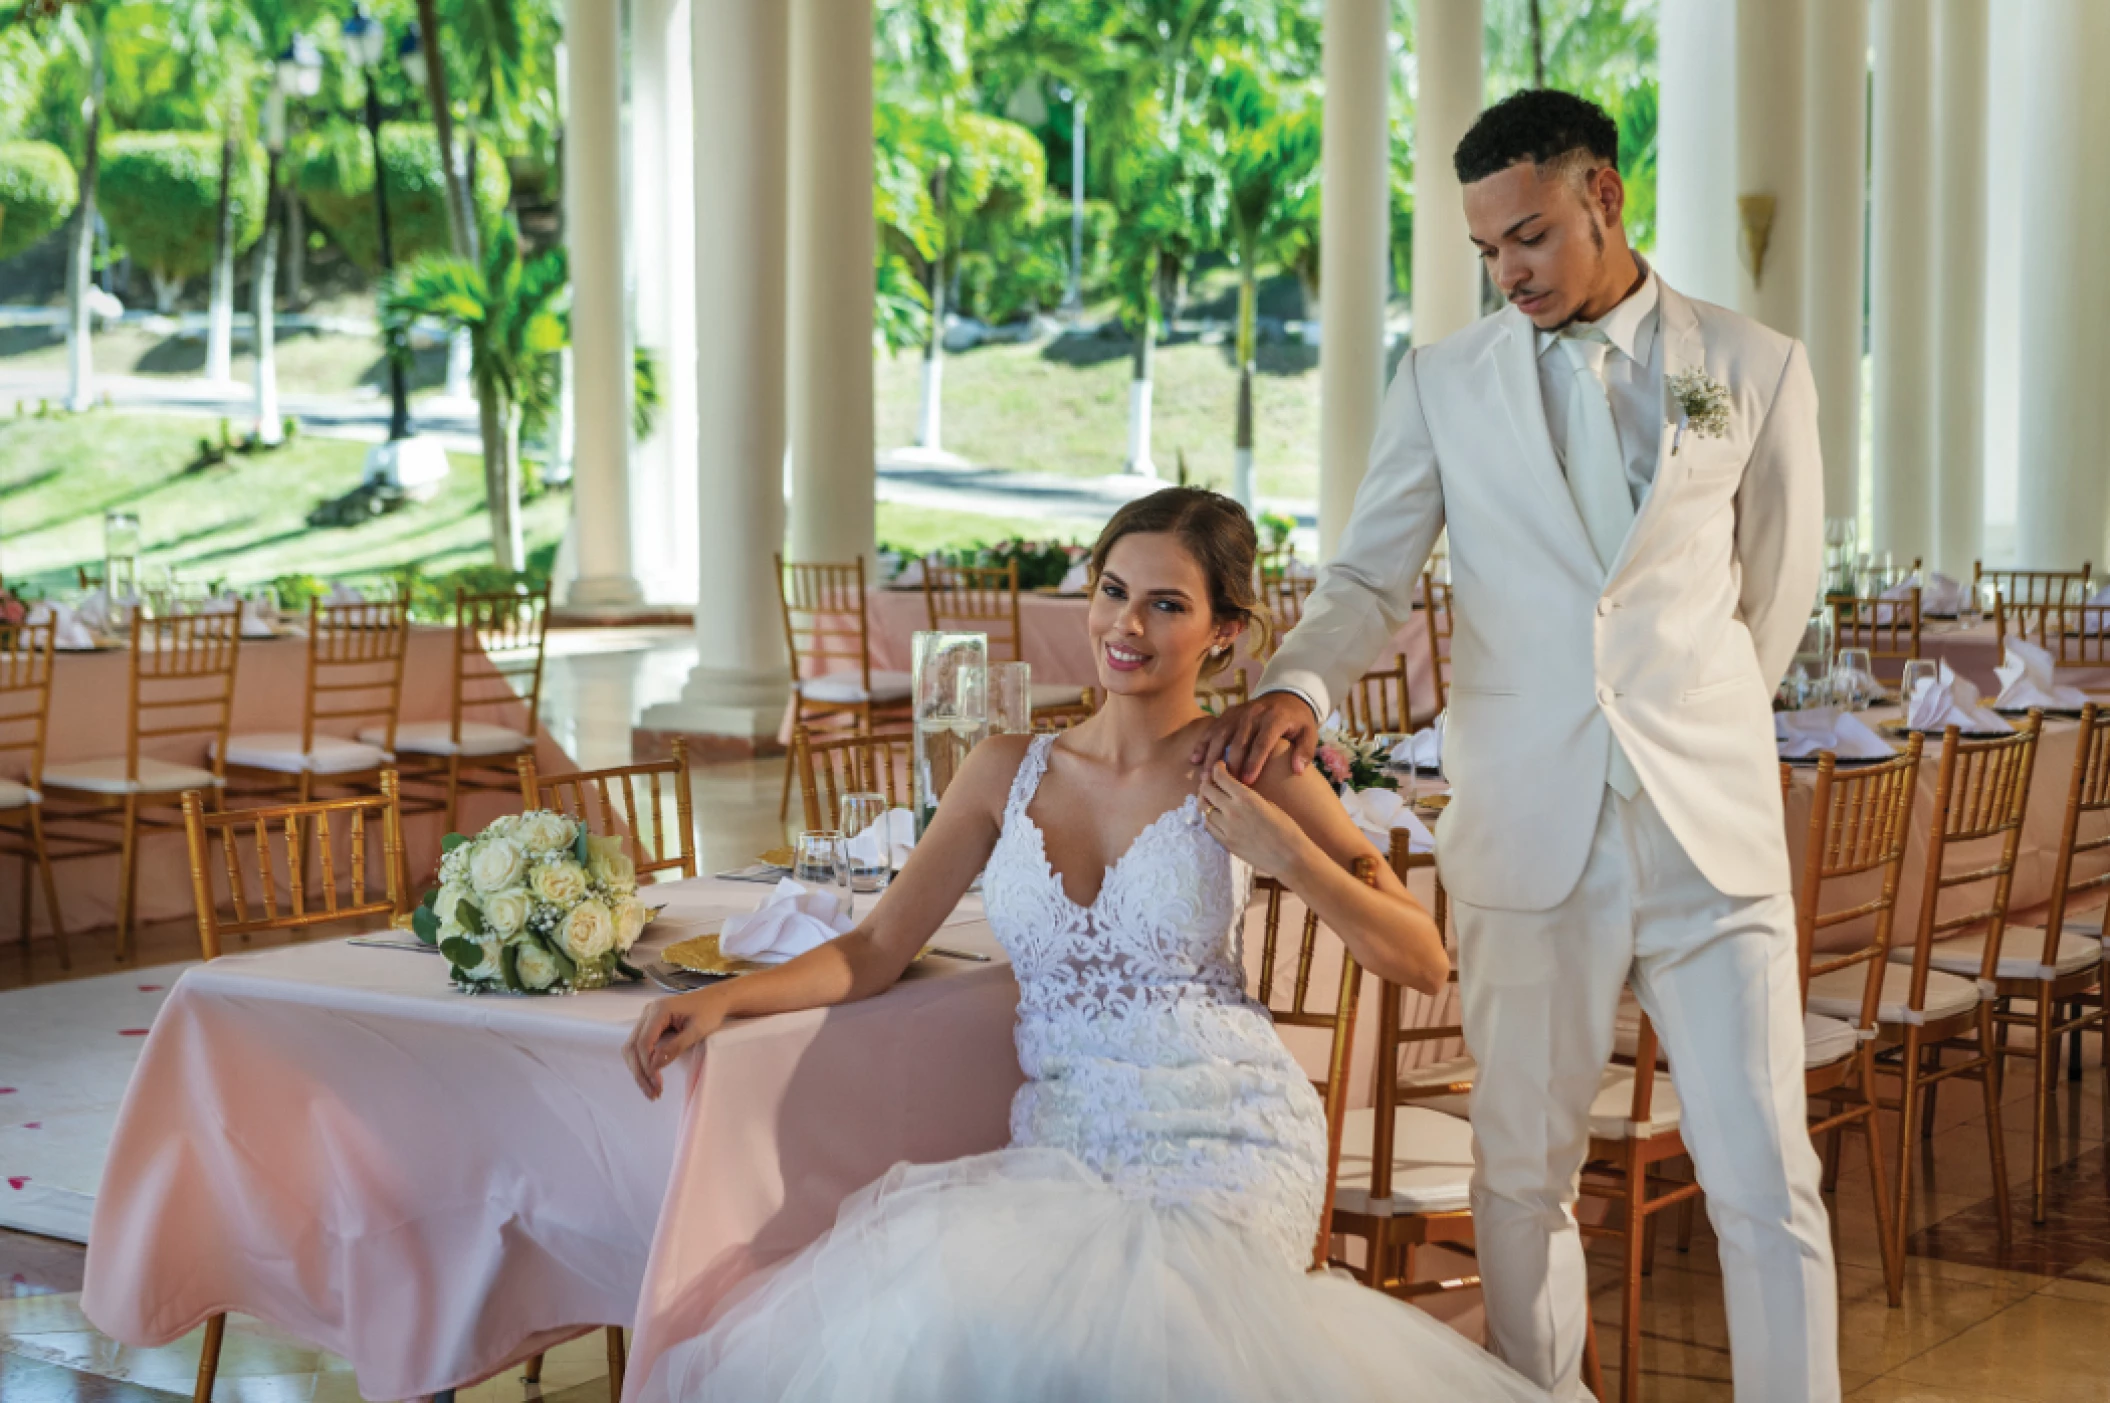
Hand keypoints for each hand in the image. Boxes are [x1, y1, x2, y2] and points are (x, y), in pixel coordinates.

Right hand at [625, 988, 729, 1100]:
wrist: (715, 1000)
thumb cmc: (709, 1012)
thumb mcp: (696, 1031)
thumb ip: (675, 1047)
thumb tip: (654, 1066)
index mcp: (658, 1010)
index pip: (643, 1042)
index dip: (647, 1065)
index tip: (658, 1083)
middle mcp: (647, 1013)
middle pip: (632, 1047)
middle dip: (640, 1072)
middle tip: (652, 1094)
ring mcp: (646, 1018)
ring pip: (632, 1048)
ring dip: (638, 1070)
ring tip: (651, 1090)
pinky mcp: (650, 1025)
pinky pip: (638, 1046)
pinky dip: (641, 1063)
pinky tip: (649, 1077)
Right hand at [1189, 691, 1319, 785]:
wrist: (1286, 697)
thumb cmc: (1297, 721)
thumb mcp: (1309, 733)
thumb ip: (1305, 751)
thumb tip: (1297, 770)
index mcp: (1275, 718)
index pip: (1262, 742)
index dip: (1254, 762)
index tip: (1247, 781)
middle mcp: (1254, 713)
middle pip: (1239, 741)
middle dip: (1231, 764)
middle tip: (1225, 786)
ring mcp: (1239, 712)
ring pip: (1221, 735)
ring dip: (1212, 756)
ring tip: (1206, 777)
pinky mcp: (1228, 713)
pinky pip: (1213, 728)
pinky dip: (1203, 743)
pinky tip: (1195, 760)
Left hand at [1199, 761, 1315, 878]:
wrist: (1289, 857)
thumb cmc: (1286, 828)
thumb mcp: (1268, 804)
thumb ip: (1247, 796)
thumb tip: (1233, 790)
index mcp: (1245, 797)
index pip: (1219, 776)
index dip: (1217, 768)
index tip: (1219, 766)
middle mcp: (1232, 811)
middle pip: (1206, 790)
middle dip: (1207, 782)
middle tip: (1211, 781)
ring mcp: (1226, 828)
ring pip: (1204, 809)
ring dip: (1205, 800)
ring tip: (1211, 799)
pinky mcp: (1226, 843)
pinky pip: (1208, 826)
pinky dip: (1209, 818)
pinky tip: (1215, 816)